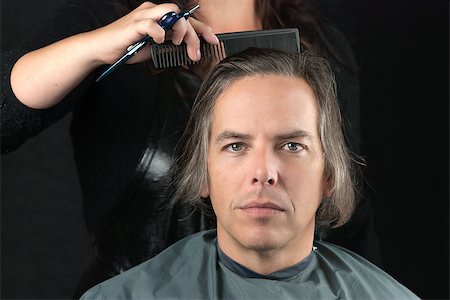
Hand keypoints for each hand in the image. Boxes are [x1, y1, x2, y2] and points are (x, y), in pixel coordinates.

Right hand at [92, 2, 218, 64]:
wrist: (102, 49)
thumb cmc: (127, 47)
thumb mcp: (155, 47)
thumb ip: (170, 44)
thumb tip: (189, 49)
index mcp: (159, 17)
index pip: (186, 19)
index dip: (202, 29)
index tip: (213, 40)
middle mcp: (153, 12)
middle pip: (182, 16)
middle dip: (194, 35)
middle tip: (195, 53)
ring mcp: (143, 16)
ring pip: (171, 13)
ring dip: (180, 30)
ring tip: (177, 44)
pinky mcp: (133, 24)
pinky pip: (151, 24)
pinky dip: (159, 33)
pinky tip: (159, 41)